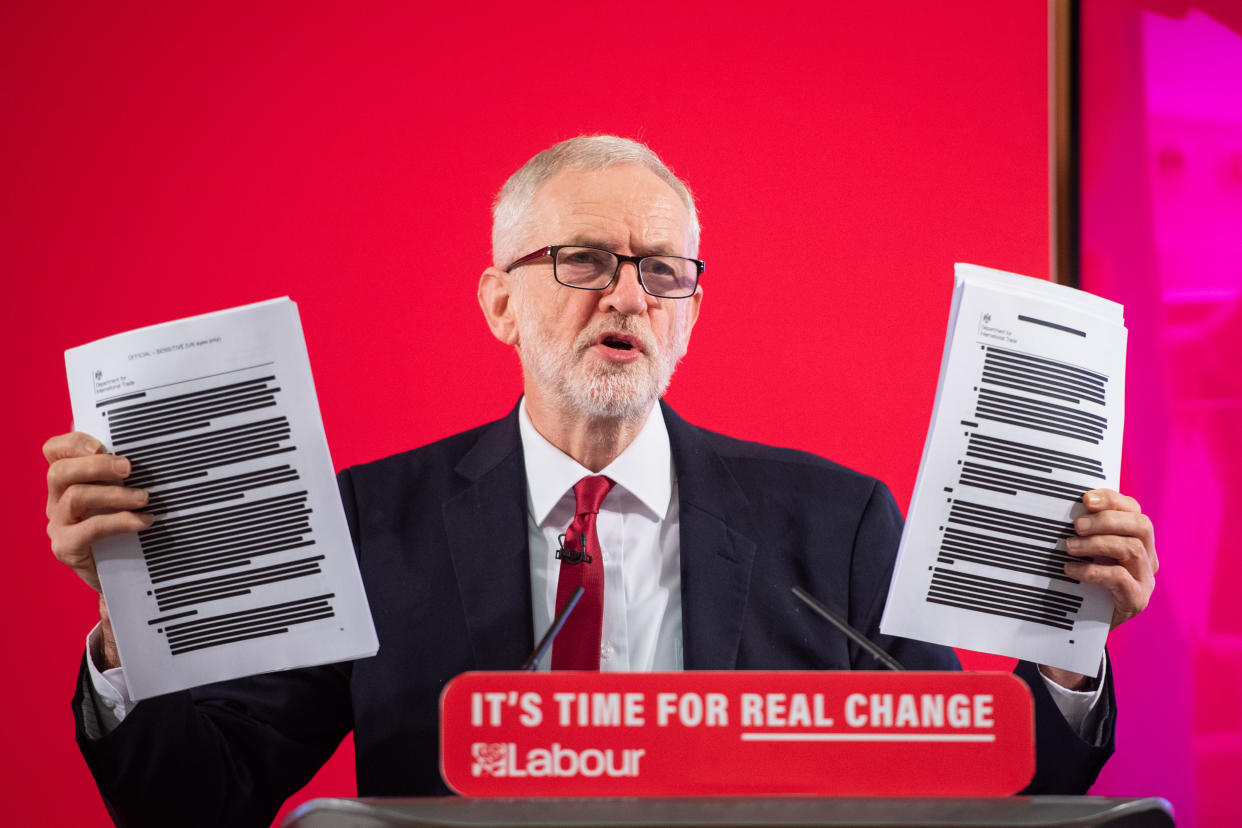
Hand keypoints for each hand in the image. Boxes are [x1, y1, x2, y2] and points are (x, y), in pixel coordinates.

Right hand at [44, 431, 151, 591]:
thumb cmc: (129, 526)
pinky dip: (120, 522)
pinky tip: (145, 521)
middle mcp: (56, 500)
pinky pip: (89, 529)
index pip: (54, 451)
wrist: (127, 573)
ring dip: (114, 494)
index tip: (102, 444)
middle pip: (60, 472)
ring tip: (145, 498)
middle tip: (128, 468)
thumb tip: (146, 444)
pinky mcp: (67, 548)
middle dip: (96, 466)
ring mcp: (59, 525)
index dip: (72, 442)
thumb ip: (125, 472)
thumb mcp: (126, 493)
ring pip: (74, 497)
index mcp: (66, 481)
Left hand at [1065, 488, 1156, 630]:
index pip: (1134, 510)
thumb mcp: (1086, 554)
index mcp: (1138, 541)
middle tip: (1077, 526)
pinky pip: (1119, 578)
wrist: (1084, 628)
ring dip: (1097, 543)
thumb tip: (1065, 509)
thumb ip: (1085, 532)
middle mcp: (1148, 558)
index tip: (1085, 498)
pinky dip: (1093, 570)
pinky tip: (1071, 570)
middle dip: (1107, 520)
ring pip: (1132, 549)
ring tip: (1070, 547)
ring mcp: (1146, 580)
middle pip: (1141, 526)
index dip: (1112, 500)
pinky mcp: (1137, 600)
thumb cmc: (1083, 584)